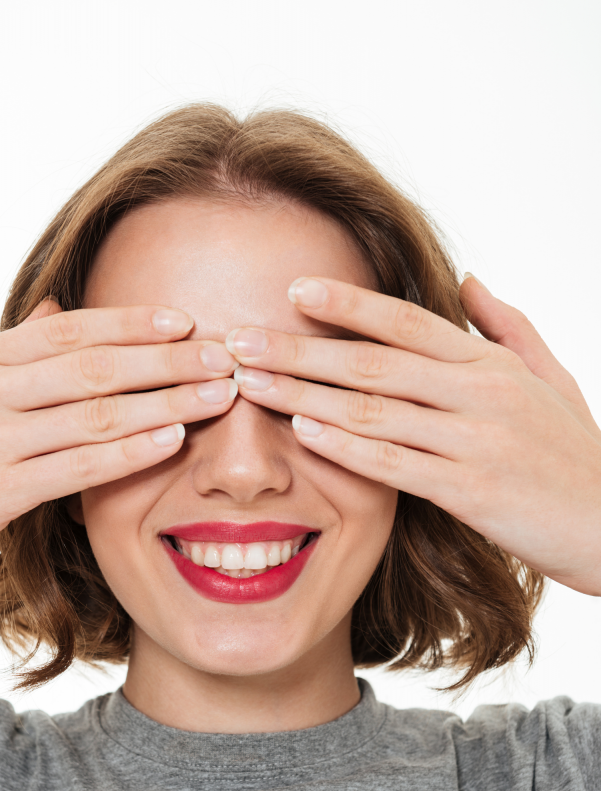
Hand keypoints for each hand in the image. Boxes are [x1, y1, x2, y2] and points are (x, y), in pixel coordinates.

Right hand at [0, 300, 237, 590]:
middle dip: (166, 360)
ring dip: (165, 402)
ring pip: (95, 413)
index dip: (131, 323)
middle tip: (223, 356)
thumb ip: (14, 353)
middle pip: (93, 366)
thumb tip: (55, 306)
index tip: (186, 321)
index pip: (68, 330)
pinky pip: (78, 465)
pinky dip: (131, 451)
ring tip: (217, 396)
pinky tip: (172, 439)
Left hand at [228, 276, 600, 595]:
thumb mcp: (549, 377)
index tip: (293, 289)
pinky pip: (395, 464)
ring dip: (306, 395)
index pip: (407, 321)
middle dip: (301, 349)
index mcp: (490, 364)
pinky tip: (303, 432)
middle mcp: (479, 394)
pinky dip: (346, 447)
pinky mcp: (472, 492)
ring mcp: (475, 442)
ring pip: (375, 411)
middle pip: (374, 363)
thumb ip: (507, 326)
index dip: (348, 304)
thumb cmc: (576, 452)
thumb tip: (468, 279)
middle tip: (240, 340)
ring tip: (252, 384)